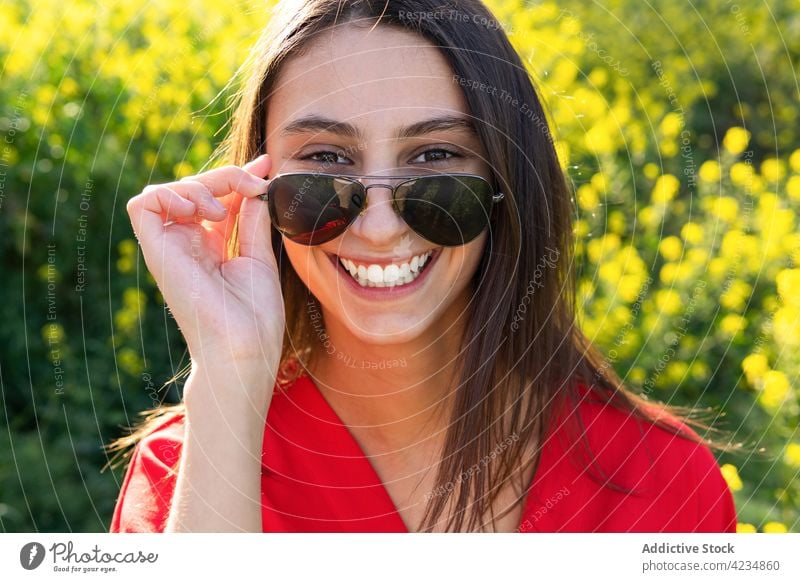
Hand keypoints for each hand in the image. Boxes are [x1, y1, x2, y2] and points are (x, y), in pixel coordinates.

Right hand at [126, 155, 284, 384]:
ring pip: (168, 190)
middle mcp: (188, 244)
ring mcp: (171, 247)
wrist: (244, 348)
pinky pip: (143, 206)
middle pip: (195, 189)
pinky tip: (200, 210)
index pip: (216, 198)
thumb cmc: (255, 316)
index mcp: (212, 246)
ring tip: (223, 208)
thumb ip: (253, 219)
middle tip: (255, 185)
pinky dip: (169, 194)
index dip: (238, 177)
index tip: (266, 167)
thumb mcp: (259, 256)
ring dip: (199, 185)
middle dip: (226, 176)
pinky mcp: (156, 252)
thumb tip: (258, 184)